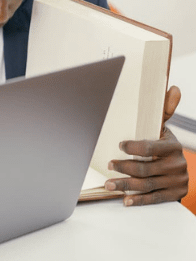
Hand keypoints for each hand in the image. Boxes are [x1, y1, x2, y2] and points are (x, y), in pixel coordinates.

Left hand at [105, 86, 188, 205]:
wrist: (180, 168)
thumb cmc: (163, 145)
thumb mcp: (164, 129)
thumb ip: (164, 110)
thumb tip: (174, 88)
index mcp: (172, 146)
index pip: (150, 147)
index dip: (133, 148)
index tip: (119, 145)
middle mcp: (177, 164)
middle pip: (145, 168)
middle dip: (124, 167)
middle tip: (108, 165)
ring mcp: (177, 181)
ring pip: (147, 184)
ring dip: (126, 185)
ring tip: (109, 184)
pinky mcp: (175, 194)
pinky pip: (155, 198)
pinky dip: (139, 200)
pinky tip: (126, 200)